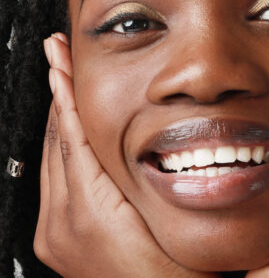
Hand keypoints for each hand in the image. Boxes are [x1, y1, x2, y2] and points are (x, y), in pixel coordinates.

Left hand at [34, 34, 218, 277]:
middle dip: (59, 95)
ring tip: (62, 81)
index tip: (60, 59)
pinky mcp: (55, 239)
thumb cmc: (175, 274)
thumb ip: (145, 177)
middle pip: (56, 141)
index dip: (68, 93)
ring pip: (50, 158)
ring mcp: (53, 232)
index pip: (73, 136)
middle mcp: (61, 223)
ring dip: (59, 117)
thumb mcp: (166, 218)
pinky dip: (61, 147)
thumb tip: (143, 132)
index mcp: (89, 214)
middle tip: (57, 55)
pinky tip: (68, 129)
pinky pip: (52, 179)